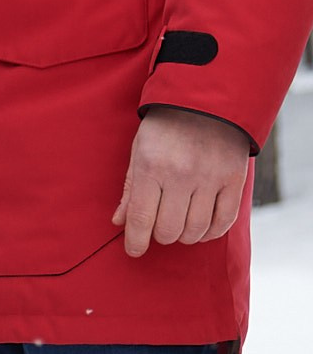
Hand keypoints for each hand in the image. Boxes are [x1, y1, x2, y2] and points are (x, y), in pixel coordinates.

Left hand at [115, 106, 251, 256]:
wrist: (205, 102)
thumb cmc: (164, 128)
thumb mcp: (139, 151)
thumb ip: (130, 188)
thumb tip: (120, 222)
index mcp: (151, 166)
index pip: (141, 217)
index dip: (136, 241)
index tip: (133, 251)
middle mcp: (181, 175)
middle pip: (169, 229)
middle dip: (160, 236)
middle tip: (158, 229)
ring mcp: (210, 178)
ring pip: (195, 230)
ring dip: (184, 236)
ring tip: (178, 226)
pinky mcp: (234, 181)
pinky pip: (223, 222)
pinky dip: (210, 232)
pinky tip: (201, 228)